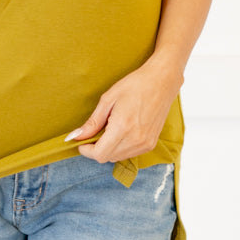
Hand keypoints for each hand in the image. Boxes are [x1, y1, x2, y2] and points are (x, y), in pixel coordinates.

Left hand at [64, 57, 181, 162]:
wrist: (162, 81)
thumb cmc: (135, 85)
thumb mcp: (108, 99)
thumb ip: (93, 122)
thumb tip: (76, 136)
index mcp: (123, 127)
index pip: (100, 154)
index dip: (87, 150)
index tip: (82, 142)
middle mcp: (136, 139)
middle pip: (107, 157)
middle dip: (96, 149)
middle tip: (95, 132)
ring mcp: (145, 144)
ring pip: (117, 157)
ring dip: (108, 149)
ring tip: (110, 129)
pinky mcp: (151, 144)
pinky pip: (129, 154)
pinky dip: (120, 148)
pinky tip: (121, 132)